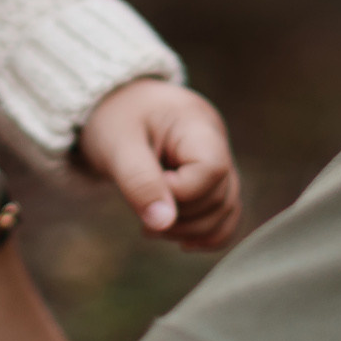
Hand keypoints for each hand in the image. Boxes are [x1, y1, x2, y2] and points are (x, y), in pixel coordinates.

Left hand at [78, 79, 240, 250]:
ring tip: (152, 227)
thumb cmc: (115, 118)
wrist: (115, 103)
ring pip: (225, 209)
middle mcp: (216, 141)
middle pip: (219, 195)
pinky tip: (178, 237)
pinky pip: (224, 212)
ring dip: (190, 229)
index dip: (181, 192)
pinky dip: (205, 231)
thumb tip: (164, 223)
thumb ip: (140, 182)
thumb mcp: (117, 145)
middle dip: (181, 217)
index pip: (211, 170)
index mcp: (197, 123)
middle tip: (142, 218)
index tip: (147, 186)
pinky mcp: (211, 177)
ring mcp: (218, 159)